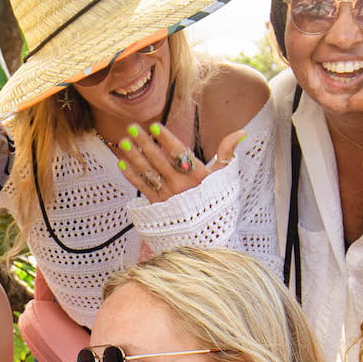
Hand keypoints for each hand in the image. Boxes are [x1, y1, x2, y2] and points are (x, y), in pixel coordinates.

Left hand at [114, 121, 247, 204]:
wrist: (208, 235)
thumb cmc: (217, 201)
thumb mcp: (224, 178)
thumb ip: (228, 153)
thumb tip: (241, 132)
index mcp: (196, 176)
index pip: (179, 153)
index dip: (167, 139)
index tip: (155, 126)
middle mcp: (179, 185)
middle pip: (159, 160)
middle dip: (145, 142)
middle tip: (131, 127)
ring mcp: (166, 195)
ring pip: (148, 172)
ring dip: (134, 156)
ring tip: (123, 141)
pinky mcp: (157, 205)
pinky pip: (142, 187)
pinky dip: (131, 175)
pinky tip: (122, 163)